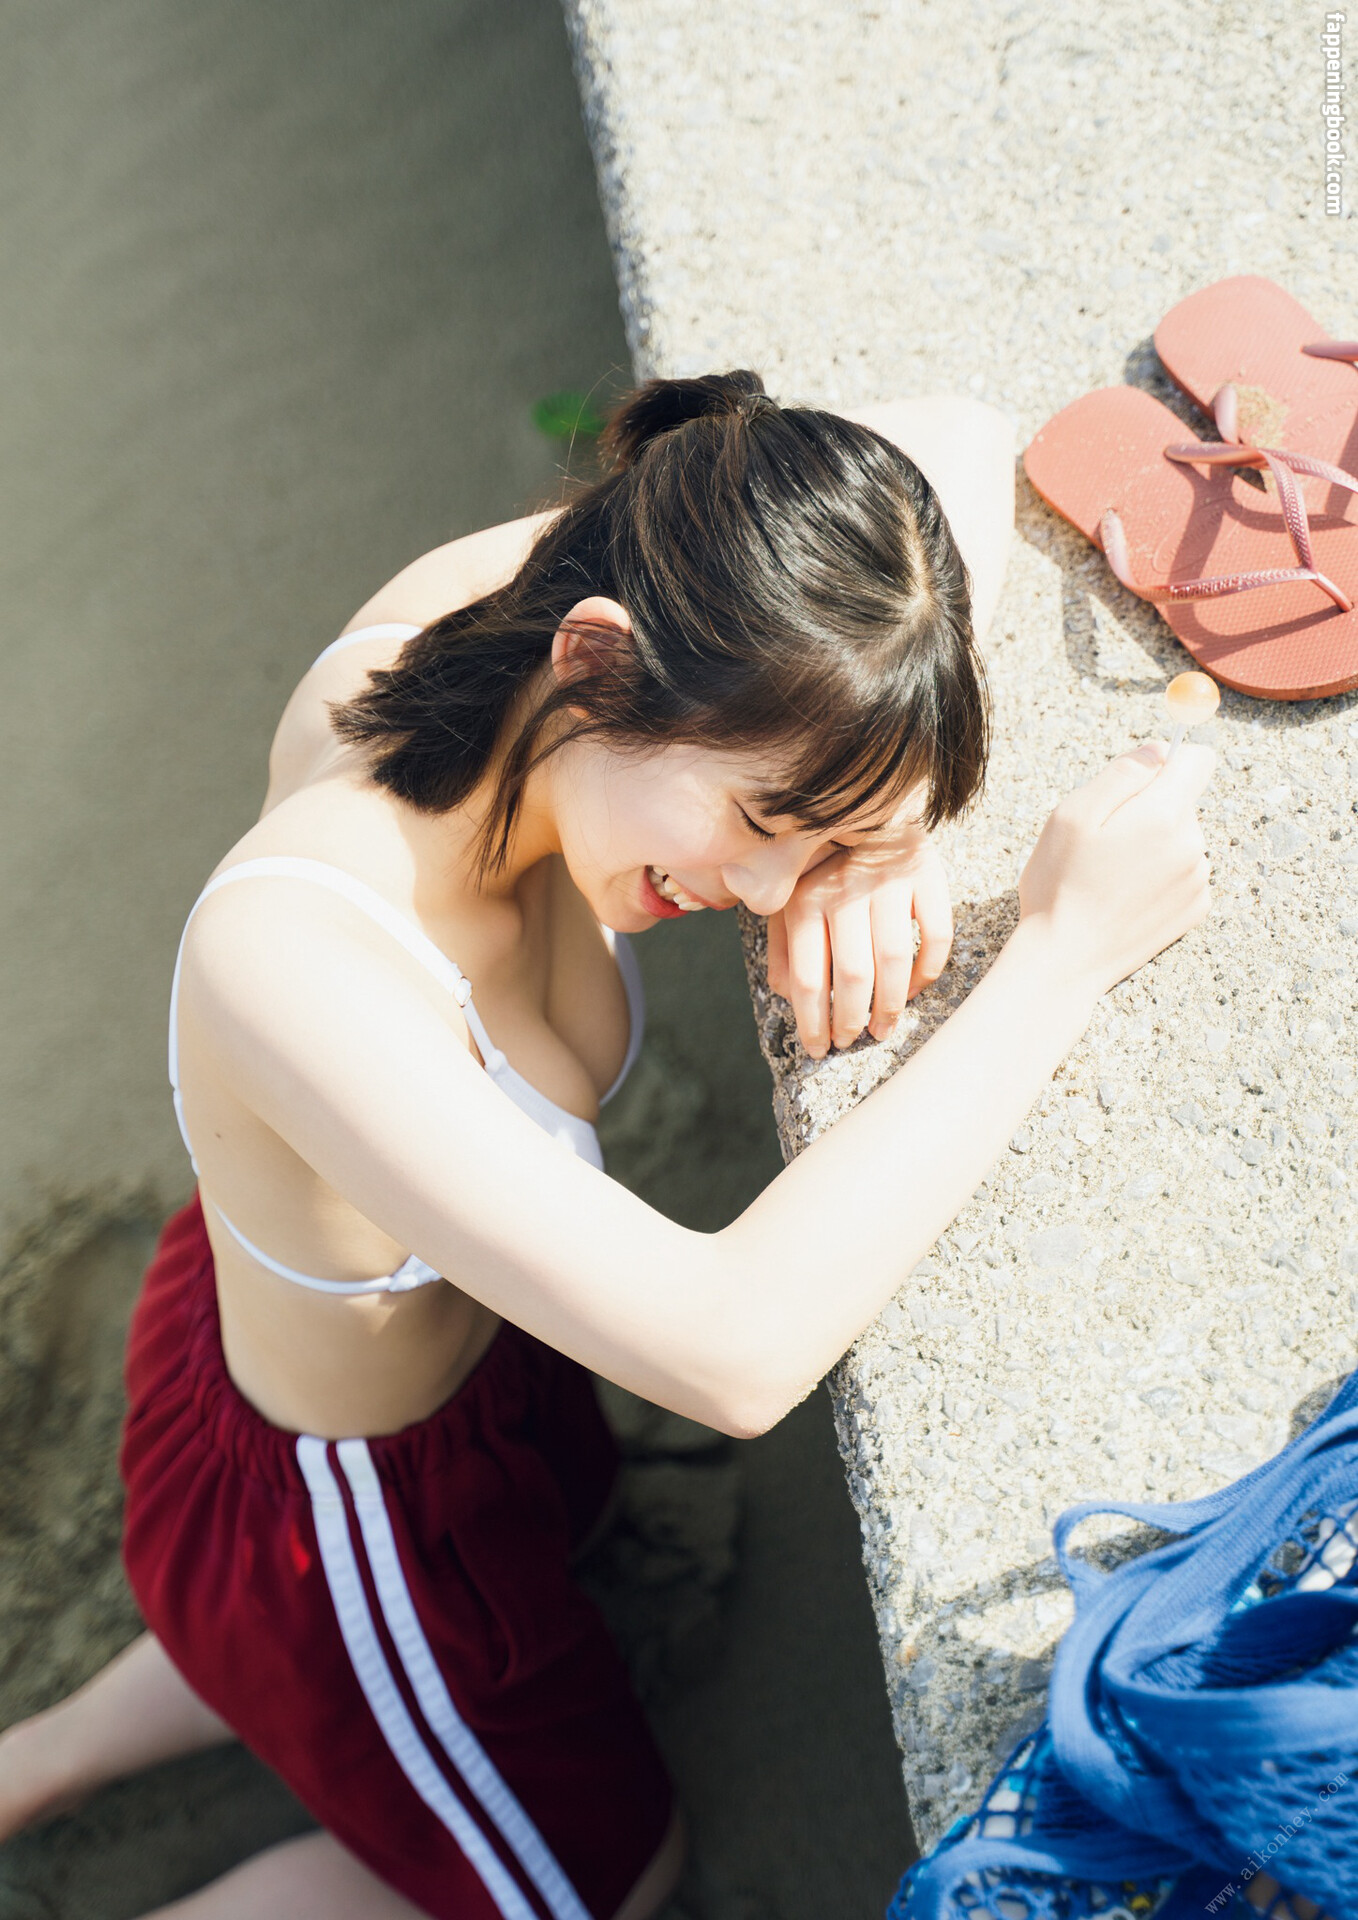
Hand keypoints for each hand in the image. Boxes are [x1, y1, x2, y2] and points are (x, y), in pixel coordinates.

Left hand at [765, 834, 952, 1057]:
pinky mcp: (927, 876)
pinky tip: (914, 990)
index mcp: (804, 900)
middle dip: (851, 1021)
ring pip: (893, 962)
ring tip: (882, 1029)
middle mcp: (845, 889)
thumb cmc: (824, 867)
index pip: (807, 979)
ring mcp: (889, 881)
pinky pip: (936, 936)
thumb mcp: (791, 900)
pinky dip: (927, 972)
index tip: (819, 1049)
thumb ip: (784, 946)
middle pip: (851, 977)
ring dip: (890, 1007)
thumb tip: (786, 996)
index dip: (813, 1023)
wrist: (868, 810)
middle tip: (851, 1042)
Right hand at [1018, 740, 1213, 996]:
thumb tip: (1161, 749)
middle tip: (1104, 841)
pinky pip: (1182, 871)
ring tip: (1111, 873)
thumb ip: (1122, 773)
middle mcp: (1193, 845)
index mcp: (1165, 815)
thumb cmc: (1060, 885)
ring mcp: (1198, 880)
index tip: (1138, 781)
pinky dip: (1159, 876)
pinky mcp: (1196, 909)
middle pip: (1183, 801)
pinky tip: (1126, 896)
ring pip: (1181, 837)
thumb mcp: (1072, 814)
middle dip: (1148, 808)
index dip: (1167, 761)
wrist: (1066, 961)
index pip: (1198, 759)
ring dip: (1153, 844)